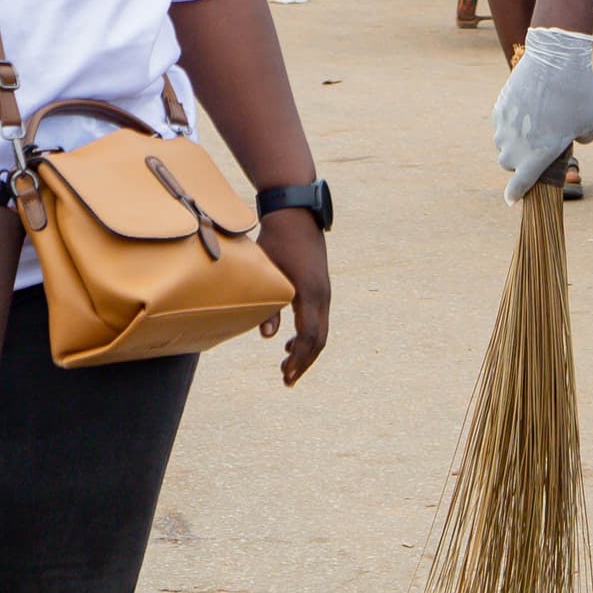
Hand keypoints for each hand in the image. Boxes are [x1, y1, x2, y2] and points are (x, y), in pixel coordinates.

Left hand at [255, 210, 331, 384]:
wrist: (296, 213)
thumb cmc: (277, 240)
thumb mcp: (268, 272)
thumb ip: (268, 305)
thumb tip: (268, 337)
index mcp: (310, 294)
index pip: (309, 337)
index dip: (298, 360)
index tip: (286, 376)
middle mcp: (322, 295)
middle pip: (319, 339)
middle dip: (304, 362)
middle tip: (287, 380)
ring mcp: (324, 291)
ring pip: (321, 331)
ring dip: (305, 350)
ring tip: (287, 367)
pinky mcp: (320, 286)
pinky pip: (319, 319)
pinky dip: (307, 335)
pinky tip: (289, 342)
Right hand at [492, 25, 592, 201]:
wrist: (555, 59)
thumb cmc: (578, 94)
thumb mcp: (591, 122)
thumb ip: (580, 139)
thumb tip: (569, 136)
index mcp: (538, 156)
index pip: (520, 185)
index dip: (515, 194)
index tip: (512, 200)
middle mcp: (516, 146)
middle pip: (509, 164)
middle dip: (520, 161)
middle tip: (539, 146)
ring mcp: (504, 127)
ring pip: (503, 144)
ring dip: (514, 142)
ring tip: (535, 125)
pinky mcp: (499, 108)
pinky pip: (502, 124)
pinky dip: (511, 123)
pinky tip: (527, 109)